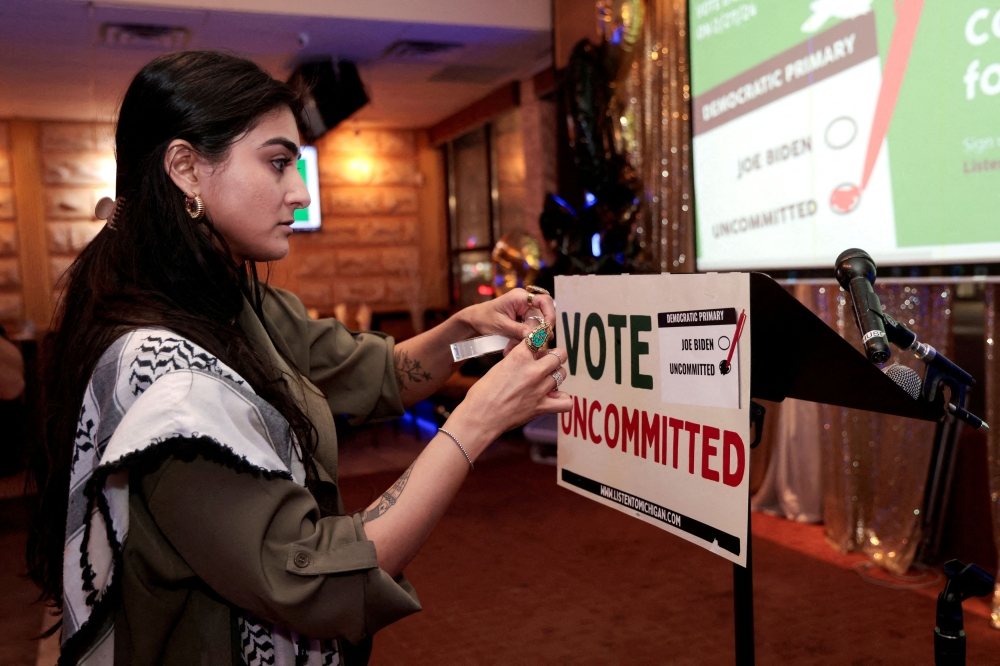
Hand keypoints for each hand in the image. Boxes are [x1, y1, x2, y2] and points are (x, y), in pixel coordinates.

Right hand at [446, 344, 571, 457]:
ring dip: (555, 375)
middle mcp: (533, 371)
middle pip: (559, 355)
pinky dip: (563, 399)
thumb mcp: (499, 367)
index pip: (539, 337)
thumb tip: (529, 358)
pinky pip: (566, 402)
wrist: (480, 417)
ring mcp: (539, 389)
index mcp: (519, 357)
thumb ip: (517, 360)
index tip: (542, 338)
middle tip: (545, 362)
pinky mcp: (542, 407)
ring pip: (562, 374)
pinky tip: (554, 397)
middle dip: (553, 356)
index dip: (542, 336)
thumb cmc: (483, 393)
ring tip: (546, 380)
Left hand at [459, 288, 555, 345]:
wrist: (474, 321)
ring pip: (535, 329)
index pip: (544, 300)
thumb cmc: (484, 318)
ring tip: (510, 348)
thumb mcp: (500, 325)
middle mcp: (526, 303)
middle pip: (541, 318)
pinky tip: (510, 348)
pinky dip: (521, 341)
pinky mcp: (523, 322)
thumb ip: (517, 329)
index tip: (547, 328)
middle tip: (524, 346)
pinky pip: (529, 333)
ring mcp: (525, 313)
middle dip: (534, 335)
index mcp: (520, 297)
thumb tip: (535, 337)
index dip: (550, 313)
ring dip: (526, 341)